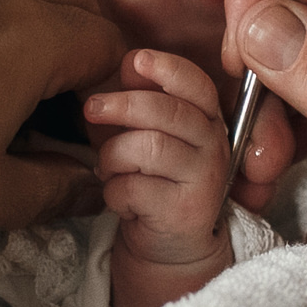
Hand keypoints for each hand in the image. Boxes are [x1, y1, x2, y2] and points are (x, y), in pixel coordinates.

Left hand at [0, 0, 126, 251]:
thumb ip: (55, 189)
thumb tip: (93, 187)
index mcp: (34, 35)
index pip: (111, 48)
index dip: (116, 98)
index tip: (93, 147)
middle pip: (72, 0)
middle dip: (85, 51)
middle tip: (63, 121)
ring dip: (37, 35)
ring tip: (11, 107)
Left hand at [84, 50, 236, 306]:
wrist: (168, 245)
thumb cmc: (151, 179)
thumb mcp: (147, 133)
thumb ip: (143, 99)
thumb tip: (129, 64)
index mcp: (207, 119)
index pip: (197, 85)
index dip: (168, 69)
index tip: (135, 60)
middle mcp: (214, 147)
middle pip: (168, 113)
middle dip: (123, 105)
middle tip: (92, 109)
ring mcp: (205, 181)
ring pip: (148, 148)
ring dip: (114, 156)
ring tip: (107, 168)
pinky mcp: (186, 213)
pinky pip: (135, 188)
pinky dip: (113, 191)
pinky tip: (118, 198)